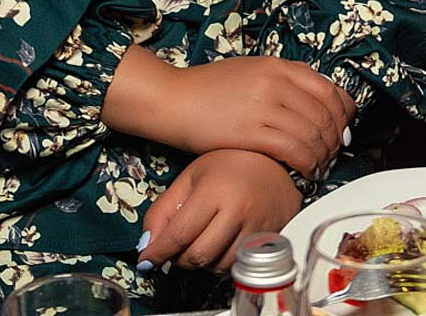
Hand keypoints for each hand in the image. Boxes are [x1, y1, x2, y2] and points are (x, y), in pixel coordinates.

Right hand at [108, 50, 354, 178]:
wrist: (172, 99)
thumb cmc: (209, 88)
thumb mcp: (252, 71)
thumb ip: (283, 81)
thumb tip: (314, 102)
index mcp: (278, 65)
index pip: (329, 90)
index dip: (343, 114)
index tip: (343, 130)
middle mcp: (275, 82)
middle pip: (324, 114)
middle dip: (335, 139)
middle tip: (334, 155)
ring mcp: (263, 106)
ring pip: (312, 134)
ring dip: (323, 155)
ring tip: (321, 167)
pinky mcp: (249, 132)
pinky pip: (292, 150)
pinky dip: (306, 164)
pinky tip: (306, 173)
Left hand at [140, 149, 302, 273]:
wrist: (277, 159)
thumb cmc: (232, 164)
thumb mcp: (191, 177)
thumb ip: (163, 210)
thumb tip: (147, 244)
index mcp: (215, 191)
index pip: (179, 235)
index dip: (157, 252)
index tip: (147, 260)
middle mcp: (239, 210)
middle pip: (198, 256)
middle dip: (179, 259)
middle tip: (176, 249)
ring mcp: (258, 225)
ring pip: (218, 266)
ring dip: (203, 261)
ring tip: (202, 241)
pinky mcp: (272, 237)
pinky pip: (239, 264)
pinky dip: (224, 261)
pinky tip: (222, 244)